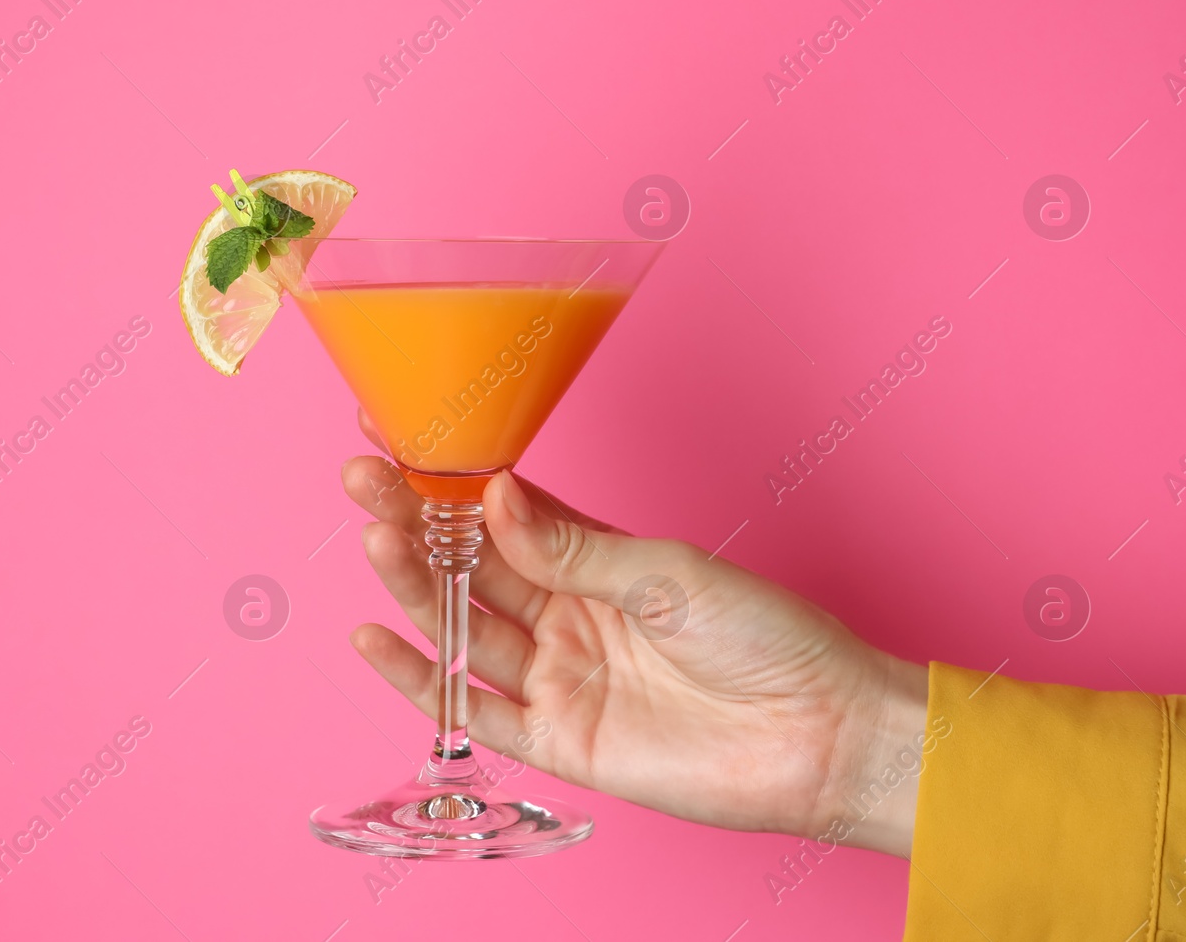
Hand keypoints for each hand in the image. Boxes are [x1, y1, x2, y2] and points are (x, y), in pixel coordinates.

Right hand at [341, 425, 927, 856]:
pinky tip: (378, 640)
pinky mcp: (560, 738)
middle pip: (472, 567)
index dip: (449, 483)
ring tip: (373, 544)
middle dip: (416, 525)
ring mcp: (559, 677)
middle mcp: (567, 615)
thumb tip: (494, 497)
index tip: (398, 446)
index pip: (503, 516)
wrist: (821, 732)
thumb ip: (572, 548)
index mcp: (597, 561)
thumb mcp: (667, 573)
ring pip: (465, 629)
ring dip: (415, 587)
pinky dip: (424, 679)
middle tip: (364, 486)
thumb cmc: (766, 637)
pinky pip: (476, 711)